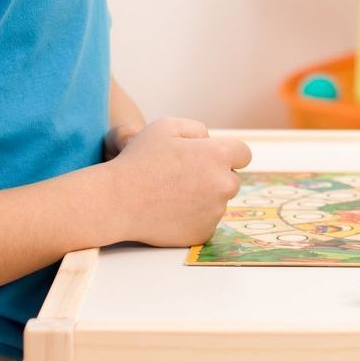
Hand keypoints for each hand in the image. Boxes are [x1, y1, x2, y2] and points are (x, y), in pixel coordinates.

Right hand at [107, 117, 252, 247]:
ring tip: (171, 195)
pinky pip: (206, 222)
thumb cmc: (139, 160)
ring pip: (218, 202)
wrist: (116, 201)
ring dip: (204, 199)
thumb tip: (211, 141)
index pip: (242, 154)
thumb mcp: (166, 126)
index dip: (226, 154)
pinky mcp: (203, 233)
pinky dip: (194, 219)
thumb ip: (197, 129)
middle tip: (184, 178)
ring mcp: (215, 212)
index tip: (209, 159)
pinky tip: (170, 212)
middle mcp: (224, 184)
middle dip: (214, 177)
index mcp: (218, 156)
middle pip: (231, 180)